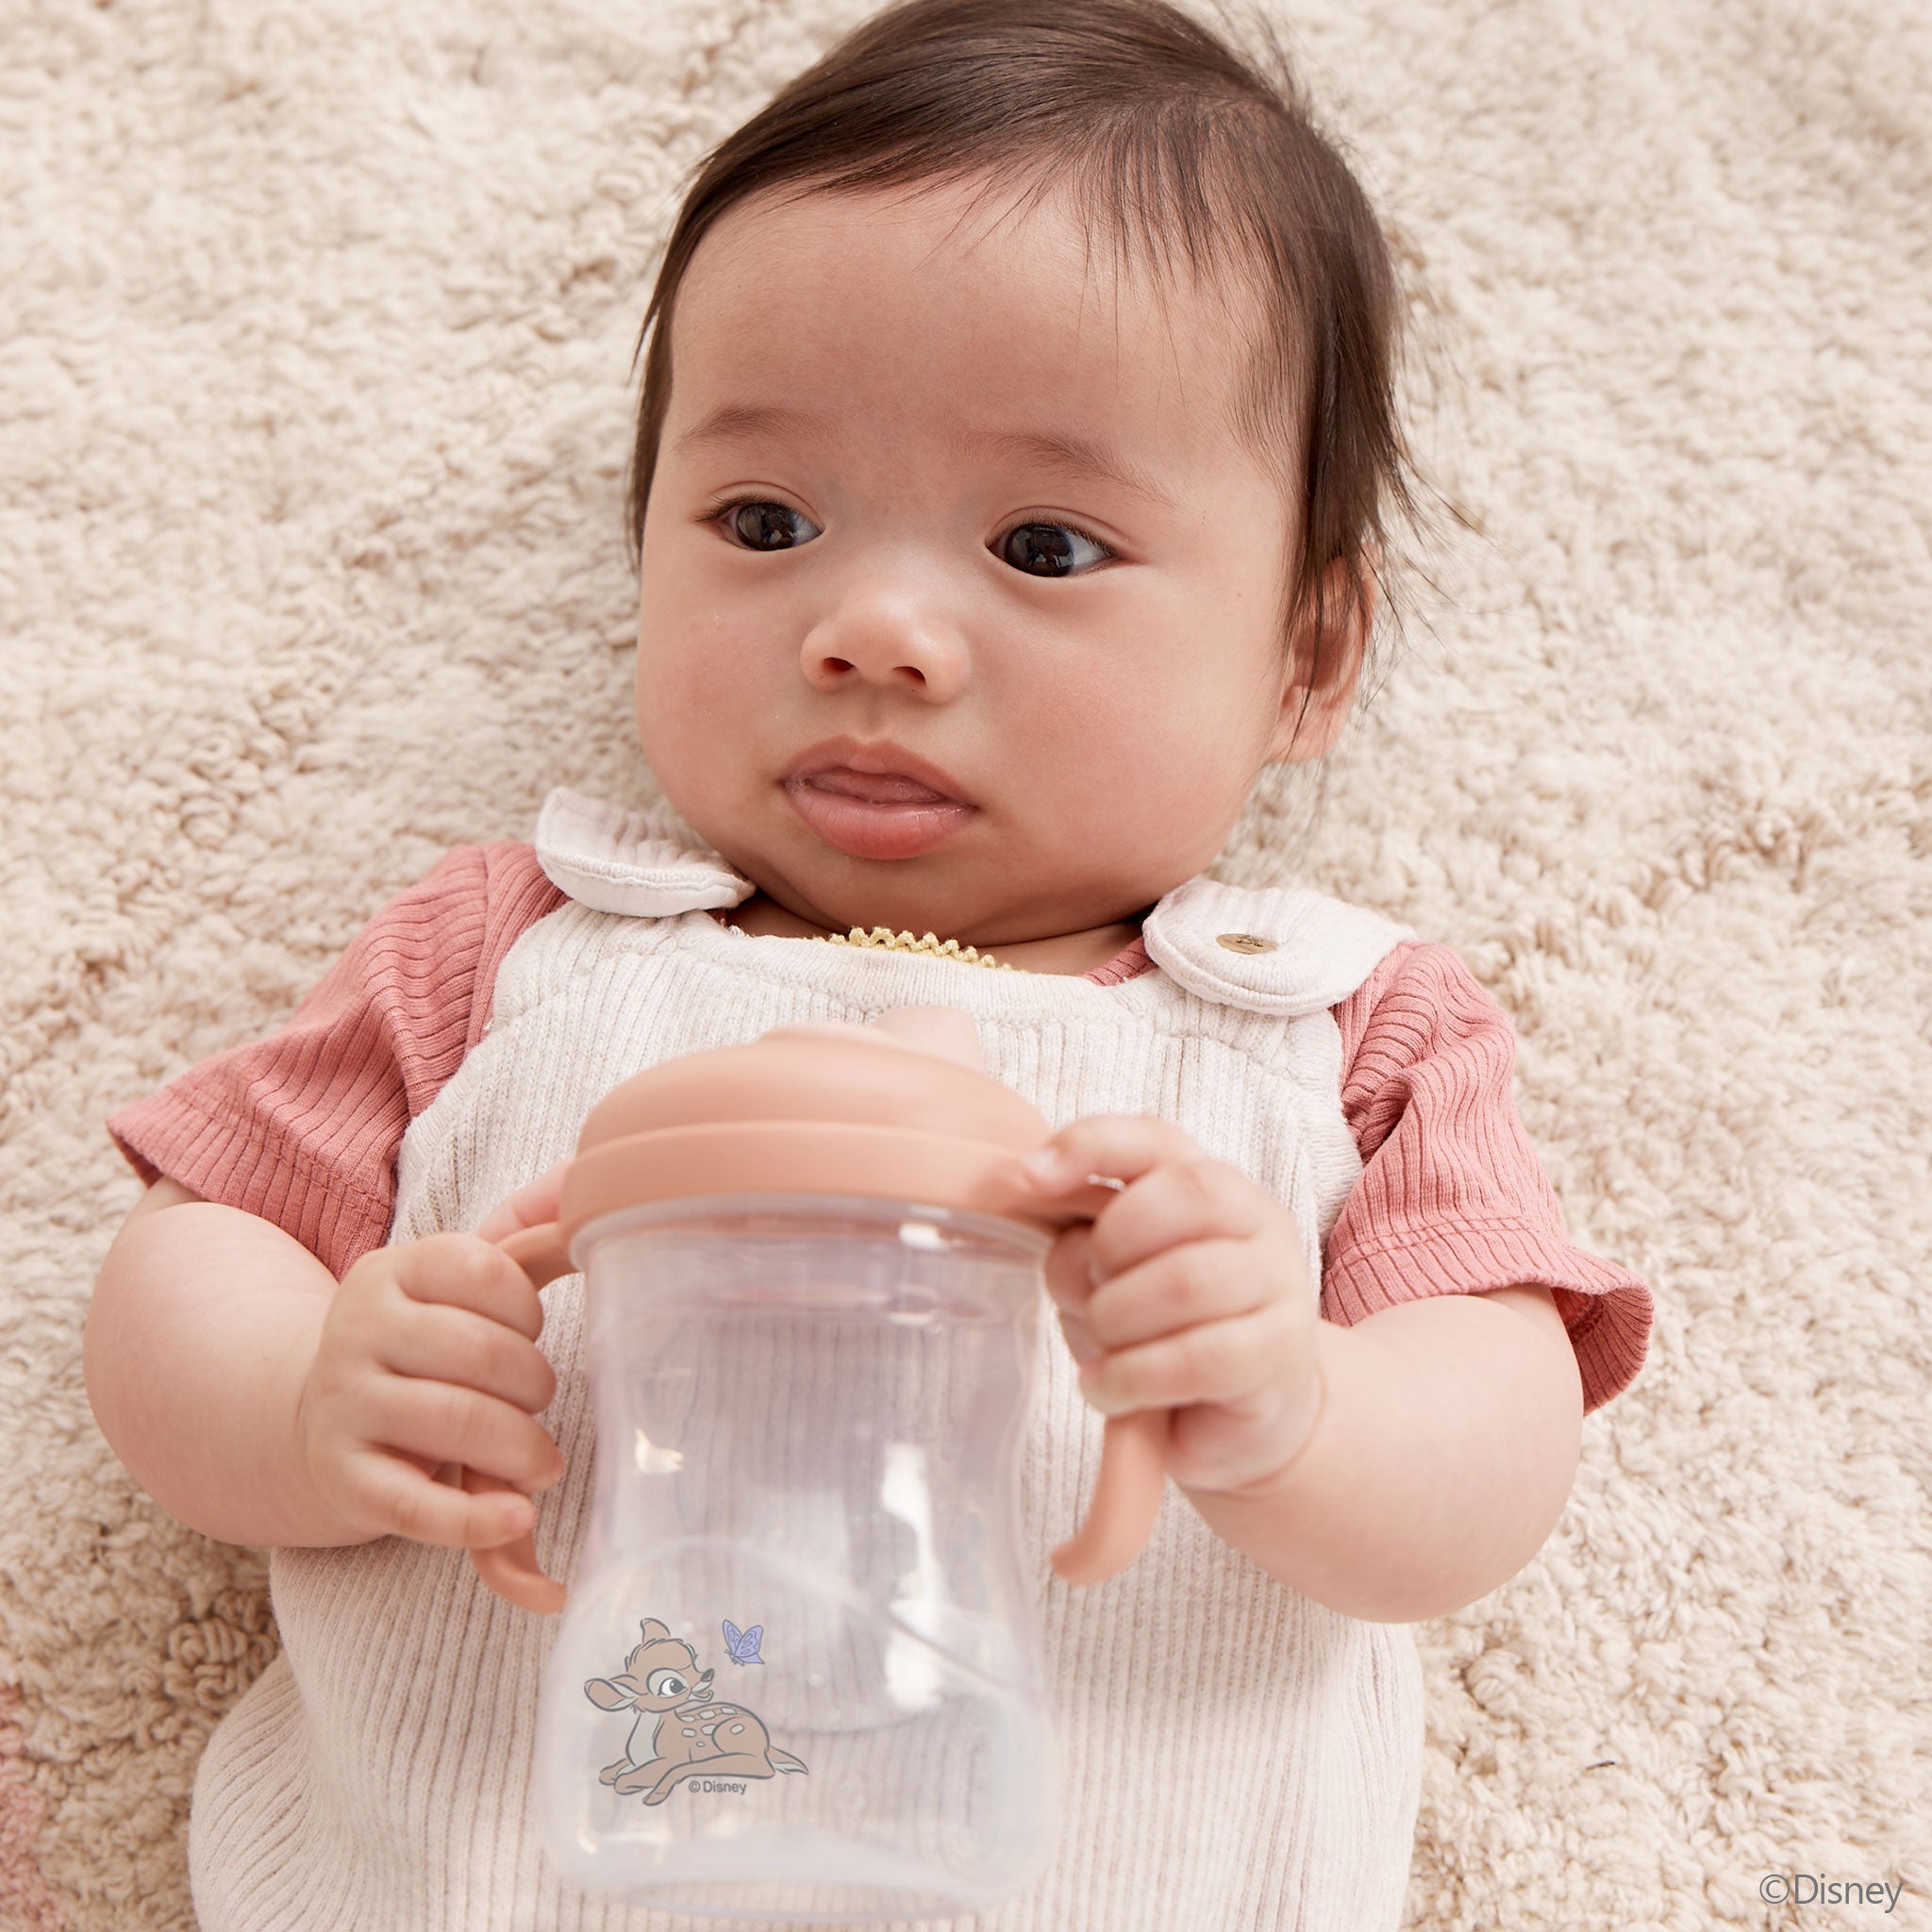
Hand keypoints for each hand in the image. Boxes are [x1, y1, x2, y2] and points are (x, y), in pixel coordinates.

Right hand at [295, 1226, 562, 1548]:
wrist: (323, 1412)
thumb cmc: (427, 1339)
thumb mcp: (465, 1280)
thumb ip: (532, 1233)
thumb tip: (590, 1177)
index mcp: (394, 1269)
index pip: (489, 1271)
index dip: (530, 1310)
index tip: (530, 1331)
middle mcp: (358, 1328)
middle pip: (480, 1353)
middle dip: (535, 1385)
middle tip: (540, 1402)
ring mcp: (345, 1404)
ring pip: (456, 1423)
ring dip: (522, 1449)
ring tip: (540, 1461)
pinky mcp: (342, 1477)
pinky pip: (415, 1504)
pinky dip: (476, 1519)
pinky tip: (518, 1517)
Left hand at [1004, 1117, 1327, 1496]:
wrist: (1240, 1417)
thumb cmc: (1166, 1334)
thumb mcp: (1112, 1281)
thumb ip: (1081, 1246)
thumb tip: (1048, 1225)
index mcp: (1209, 1184)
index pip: (1154, 1138)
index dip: (1090, 1146)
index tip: (1027, 1178)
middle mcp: (1255, 1219)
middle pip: (1180, 1196)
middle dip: (1109, 1248)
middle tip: (1088, 1297)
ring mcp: (1277, 1283)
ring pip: (1186, 1279)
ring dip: (1117, 1321)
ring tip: (1099, 1352)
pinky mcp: (1278, 1353)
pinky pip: (1195, 1356)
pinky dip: (1133, 1376)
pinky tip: (1109, 1388)